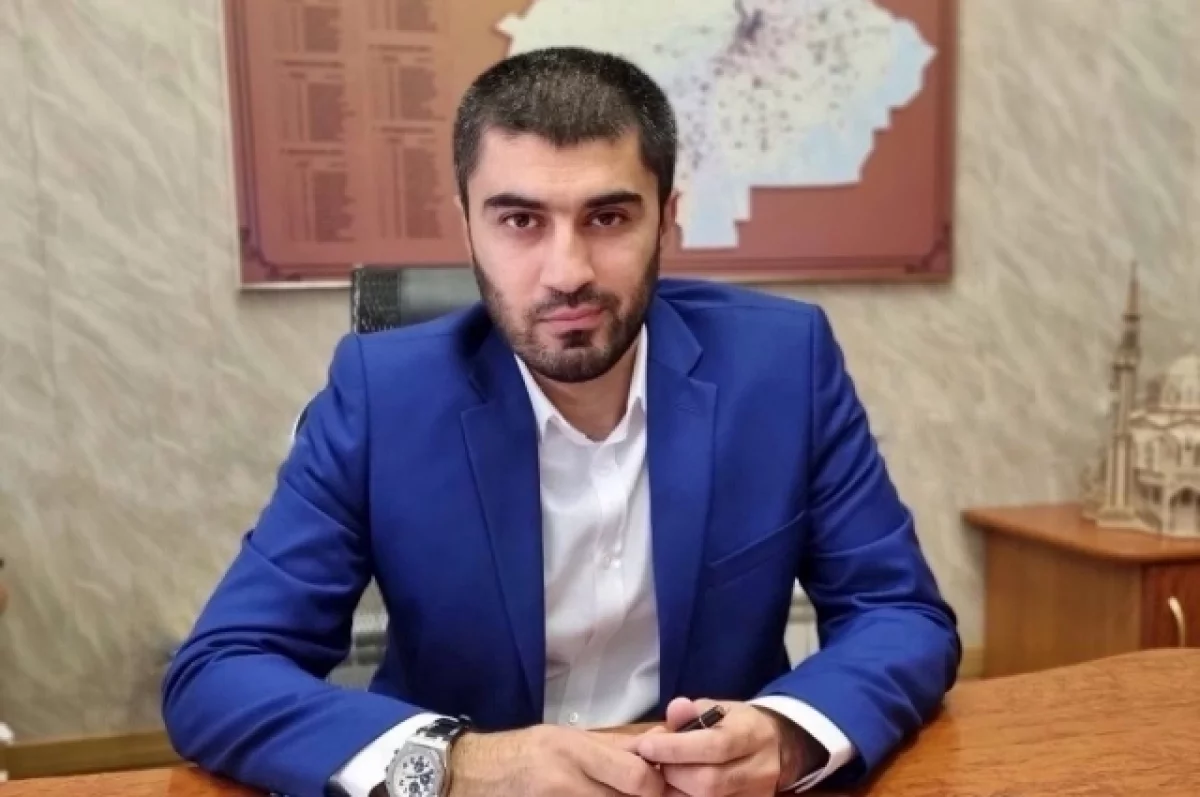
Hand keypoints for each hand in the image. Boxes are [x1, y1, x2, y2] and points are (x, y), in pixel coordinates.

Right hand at [448, 723, 664, 796]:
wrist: (472, 774)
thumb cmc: (524, 751)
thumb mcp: (565, 737)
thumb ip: (613, 746)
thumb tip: (659, 745)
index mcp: (574, 750)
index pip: (636, 775)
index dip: (656, 784)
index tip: (659, 783)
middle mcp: (565, 781)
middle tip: (644, 796)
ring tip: (610, 794)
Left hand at [633, 699, 807, 796]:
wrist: (776, 747)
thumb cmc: (737, 725)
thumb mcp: (718, 708)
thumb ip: (693, 711)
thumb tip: (675, 710)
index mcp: (751, 734)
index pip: (714, 746)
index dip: (676, 748)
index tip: (645, 746)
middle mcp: (760, 768)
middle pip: (709, 782)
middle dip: (673, 773)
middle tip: (654, 763)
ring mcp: (756, 794)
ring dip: (676, 792)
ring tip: (664, 776)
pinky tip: (677, 789)